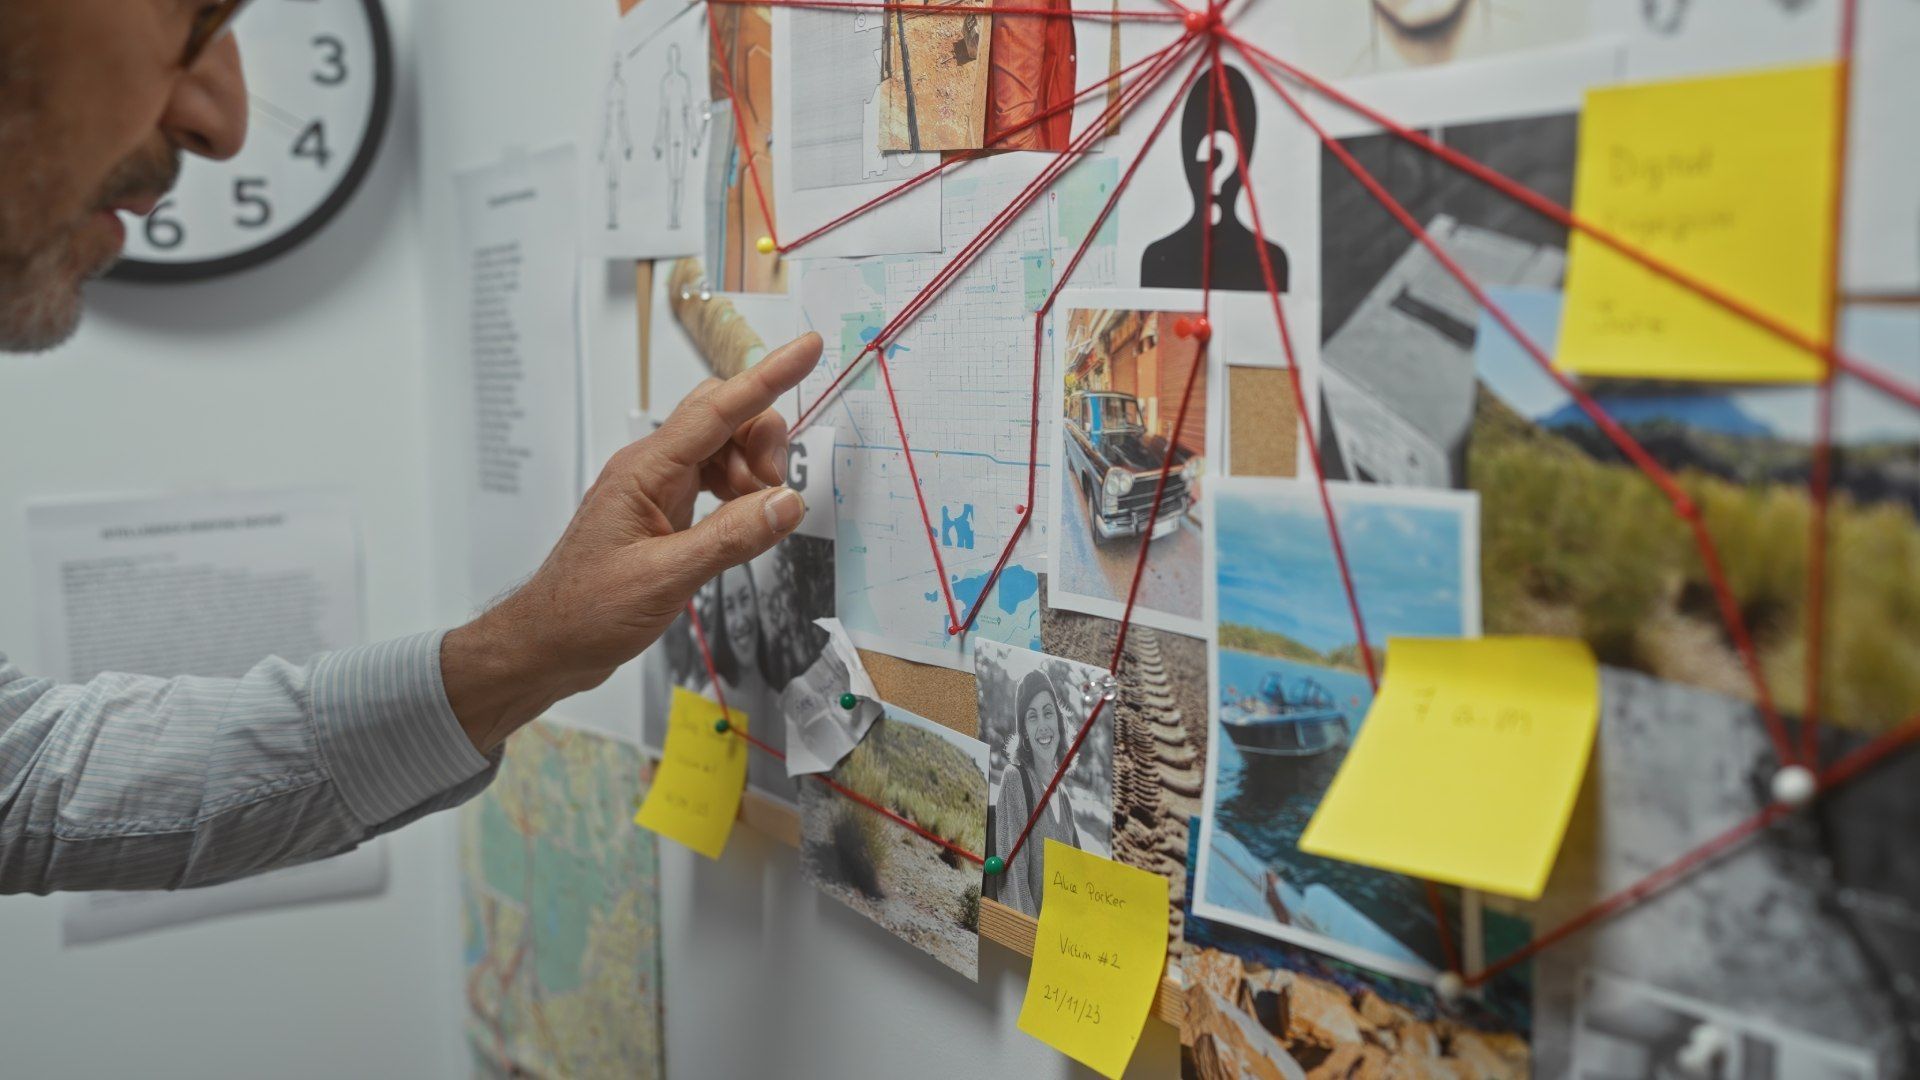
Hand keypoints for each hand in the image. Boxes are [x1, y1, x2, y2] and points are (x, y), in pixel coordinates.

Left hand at [442, 332, 823, 752]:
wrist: (547, 644)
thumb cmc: (588, 612)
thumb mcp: (666, 579)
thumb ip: (731, 539)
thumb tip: (789, 503)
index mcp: (646, 471)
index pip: (718, 409)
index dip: (767, 376)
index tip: (807, 347)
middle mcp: (651, 468)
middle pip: (723, 417)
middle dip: (763, 440)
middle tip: (775, 491)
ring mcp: (656, 488)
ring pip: (723, 448)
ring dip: (753, 473)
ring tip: (754, 520)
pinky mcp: (663, 512)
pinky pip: (714, 480)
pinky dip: (739, 495)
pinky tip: (741, 526)